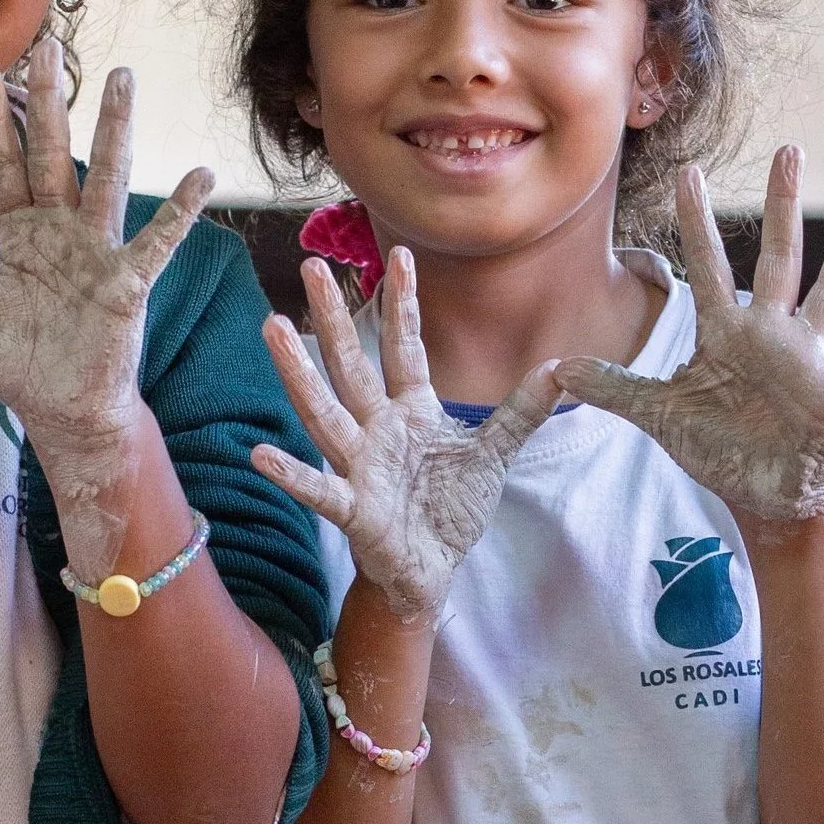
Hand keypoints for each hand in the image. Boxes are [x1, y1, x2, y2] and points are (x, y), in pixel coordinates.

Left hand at [0, 48, 210, 571]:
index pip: (1, 166)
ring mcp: (95, 252)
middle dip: (48, 101)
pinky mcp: (126, 282)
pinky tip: (198, 176)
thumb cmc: (20, 368)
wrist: (62, 414)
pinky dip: (179, 210)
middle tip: (47, 46)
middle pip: (51, 153)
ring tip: (124, 78)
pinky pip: (156, 240)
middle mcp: (58, 232)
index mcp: (18, 236)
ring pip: (103, 177)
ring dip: (113, 129)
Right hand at [251, 248, 559, 624]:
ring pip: (325, 412)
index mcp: (410, 410)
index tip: (402, 253)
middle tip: (310, 265)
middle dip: (332, 316)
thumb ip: (521, 411)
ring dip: (299, 373)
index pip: (405, 346)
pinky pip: (320, 489)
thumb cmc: (450, 508)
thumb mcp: (494, 452)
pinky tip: (262, 454)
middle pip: (351, 364)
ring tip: (274, 327)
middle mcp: (377, 429)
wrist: (433, 569)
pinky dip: (292, 474)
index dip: (404, 302)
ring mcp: (360, 466)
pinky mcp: (354, 510)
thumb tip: (562, 369)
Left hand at [553, 147, 823, 526]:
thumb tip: (556, 371)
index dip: (696, 222)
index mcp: (726, 332)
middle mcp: (770, 333)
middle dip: (782, 206)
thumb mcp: (660, 415)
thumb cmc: (717, 447)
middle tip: (787, 148)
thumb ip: (614, 387)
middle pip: (777, 258)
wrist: (762, 494)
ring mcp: (808, 358)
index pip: (707, 266)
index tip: (689, 173)